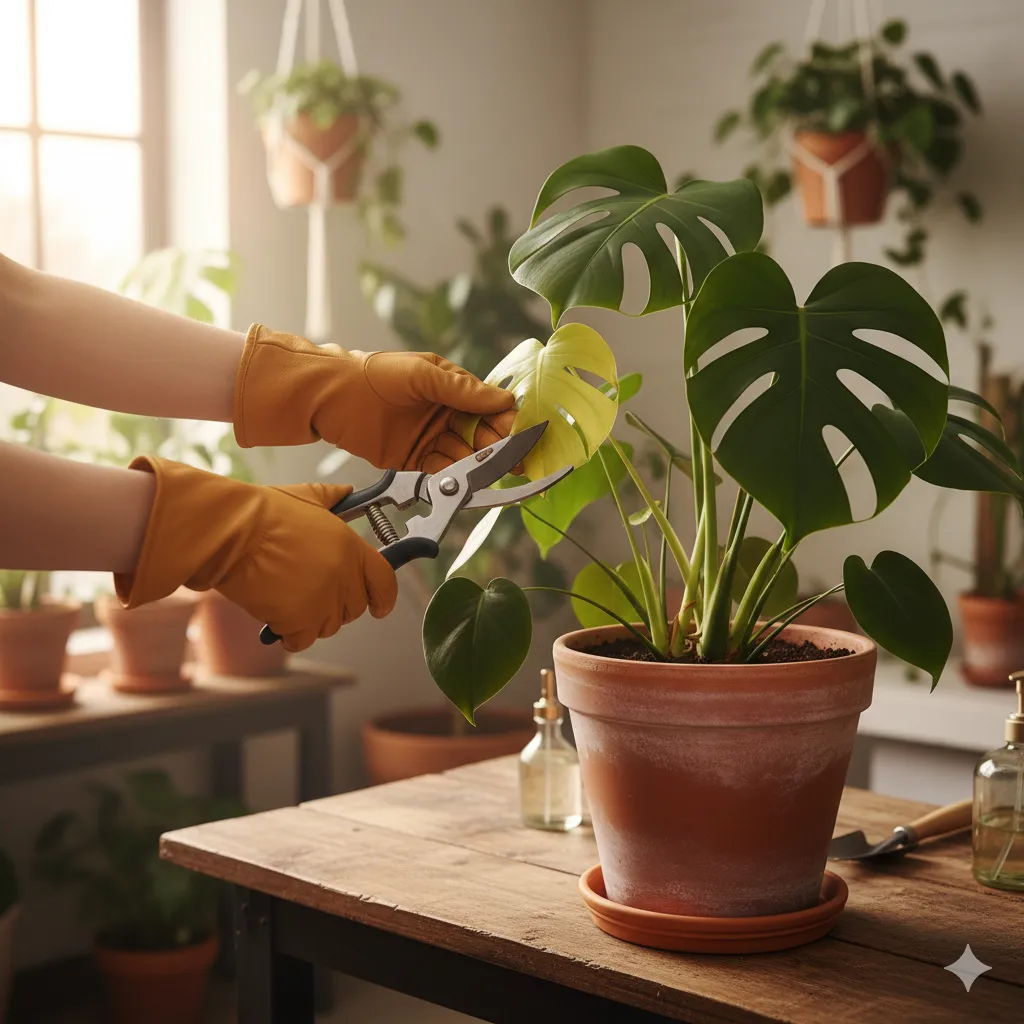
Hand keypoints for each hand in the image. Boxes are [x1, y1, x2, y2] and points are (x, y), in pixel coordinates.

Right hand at [115, 458, 396, 650]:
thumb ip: (332, 497)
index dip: (384, 597)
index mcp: (351, 547)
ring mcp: (323, 600)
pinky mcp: (299, 620)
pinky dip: (291, 635)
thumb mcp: (306, 497)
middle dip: (336, 606)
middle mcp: (344, 575)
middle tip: (311, 595)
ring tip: (289, 601)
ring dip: (312, 620)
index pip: (384, 581)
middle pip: (354, 608)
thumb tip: (346, 492)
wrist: (232, 532)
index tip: (380, 607)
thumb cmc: (263, 513)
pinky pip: (303, 640)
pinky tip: (277, 620)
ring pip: (329, 626)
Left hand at [233, 326, 518, 472]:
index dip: (504, 420)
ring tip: (489, 471)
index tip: (519, 433)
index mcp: (451, 387)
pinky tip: (464, 477)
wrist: (333, 396)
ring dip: (478, 463)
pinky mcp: (414, 459)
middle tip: (513, 460)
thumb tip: (504, 400)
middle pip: (481, 434)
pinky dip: (454, 474)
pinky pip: (441, 469)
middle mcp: (445, 413)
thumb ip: (464, 391)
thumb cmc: (377, 375)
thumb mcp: (424, 375)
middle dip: (497, 447)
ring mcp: (430, 436)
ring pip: (464, 454)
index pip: (488, 406)